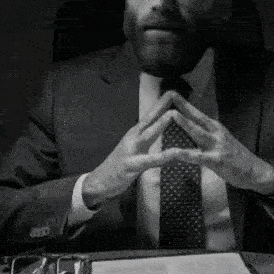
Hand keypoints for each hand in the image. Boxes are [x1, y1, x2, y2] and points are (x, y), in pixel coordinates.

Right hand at [82, 91, 204, 208]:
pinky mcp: (132, 165)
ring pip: (148, 135)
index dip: (160, 104)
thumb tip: (159, 130)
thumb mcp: (134, 149)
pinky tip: (175, 153)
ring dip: (161, 124)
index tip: (172, 91)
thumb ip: (146, 139)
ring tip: (173, 114)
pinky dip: (164, 156)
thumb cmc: (119, 165)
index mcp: (135, 134)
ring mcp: (131, 151)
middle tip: (173, 92)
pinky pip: (151, 160)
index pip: (150, 116)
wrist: (98, 182)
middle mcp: (133, 138)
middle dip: (161, 105)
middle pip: (149, 119)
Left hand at [164, 92, 273, 194]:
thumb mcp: (220, 141)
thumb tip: (189, 129)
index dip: (184, 103)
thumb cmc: (236, 158)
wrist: (256, 172)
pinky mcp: (218, 160)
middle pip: (196, 117)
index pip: (197, 113)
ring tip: (172, 114)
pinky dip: (186, 154)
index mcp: (215, 128)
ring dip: (185, 123)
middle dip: (183, 105)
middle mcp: (216, 133)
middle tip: (170, 94)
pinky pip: (199, 157)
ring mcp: (217, 146)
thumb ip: (206, 135)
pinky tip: (176, 153)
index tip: (171, 93)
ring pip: (198, 132)